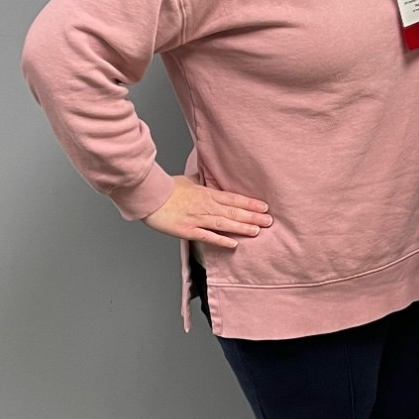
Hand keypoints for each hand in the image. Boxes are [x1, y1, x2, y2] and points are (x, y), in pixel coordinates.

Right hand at [142, 175, 272, 249]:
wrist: (149, 196)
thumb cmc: (167, 188)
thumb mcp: (188, 180)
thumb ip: (201, 180)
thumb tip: (208, 174)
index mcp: (207, 193)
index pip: (234, 198)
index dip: (250, 203)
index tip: (264, 207)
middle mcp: (206, 206)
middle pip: (233, 212)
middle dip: (253, 217)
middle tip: (269, 221)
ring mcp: (197, 219)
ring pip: (224, 224)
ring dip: (242, 228)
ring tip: (257, 231)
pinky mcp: (187, 230)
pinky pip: (207, 237)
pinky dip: (221, 240)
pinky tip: (234, 244)